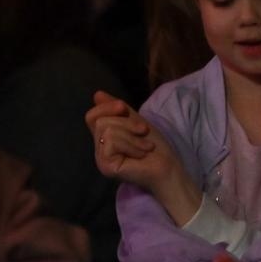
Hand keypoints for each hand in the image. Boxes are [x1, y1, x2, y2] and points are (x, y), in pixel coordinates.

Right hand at [85, 91, 197, 219]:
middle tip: (143, 132)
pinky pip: (111, 141)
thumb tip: (97, 94)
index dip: (106, 107)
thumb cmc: (155, 147)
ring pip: (106, 130)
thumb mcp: (135, 122)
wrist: (168, 167)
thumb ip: (117, 110)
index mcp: (105, 138)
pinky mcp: (106, 166)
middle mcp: (100, 149)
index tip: (123, 107)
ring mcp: (101, 159)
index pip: (92, 116)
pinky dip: (131, 144)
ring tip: (145, 146)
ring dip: (132, 135)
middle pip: (100, 121)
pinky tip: (141, 154)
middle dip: (126, 123)